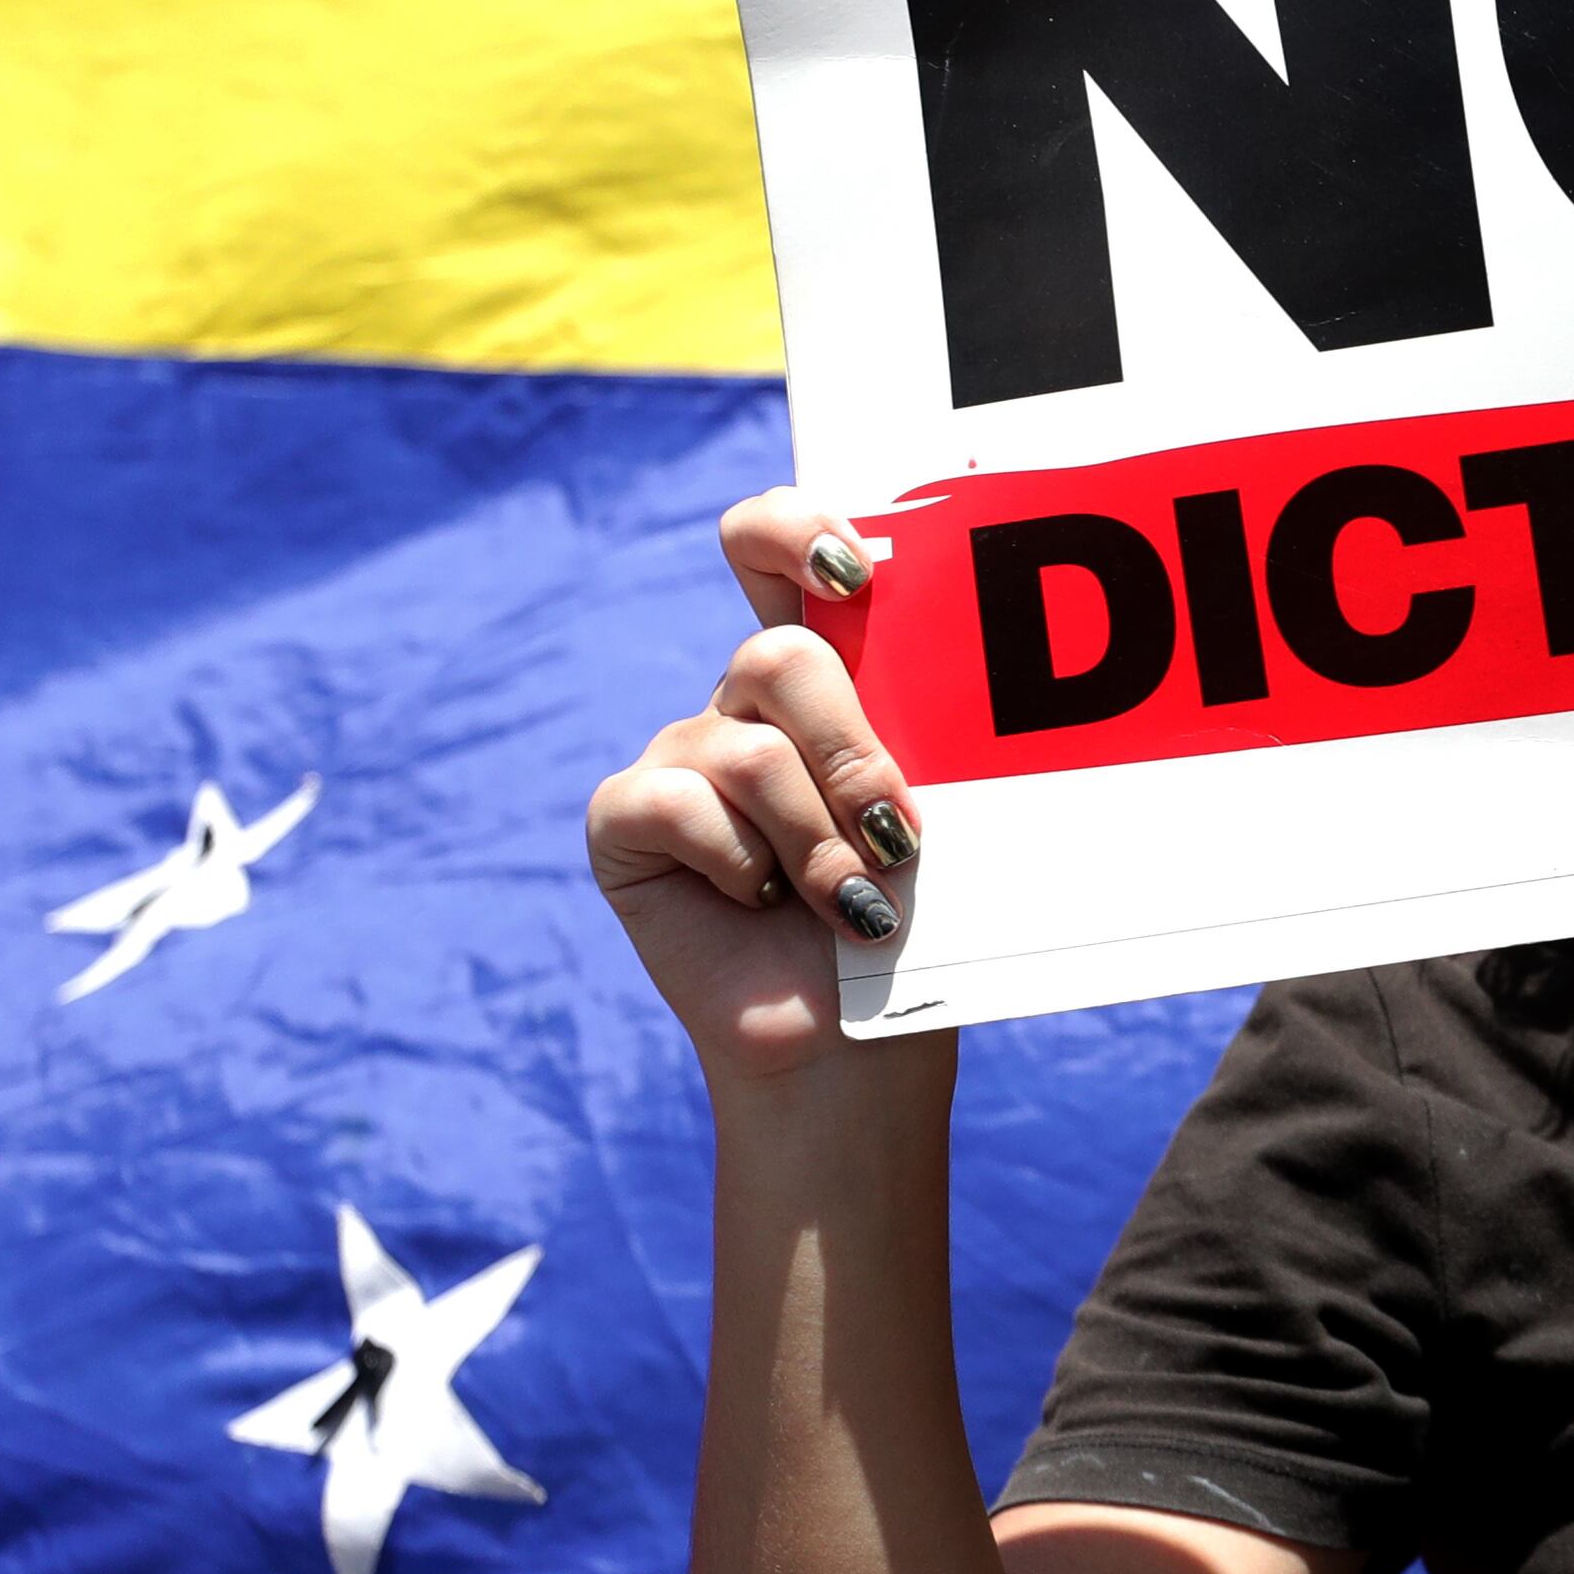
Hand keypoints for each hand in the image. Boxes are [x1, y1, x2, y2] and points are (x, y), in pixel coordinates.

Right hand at [584, 489, 925, 1080]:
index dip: (796, 531)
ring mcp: (680, 757)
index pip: (775, 547)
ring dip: (818, 840)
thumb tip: (947, 682)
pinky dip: (743, 865)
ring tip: (854, 905)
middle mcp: (743, 705)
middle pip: (776, 659)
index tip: (854, 573)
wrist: (853, 1043)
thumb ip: (919, 736)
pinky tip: (763, 902)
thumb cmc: (912, 928)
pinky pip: (679, 804)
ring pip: (748, 751)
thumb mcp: (934, 816)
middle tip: (899, 836)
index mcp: (824, 678)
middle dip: (853, 754)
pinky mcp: (625, 819)